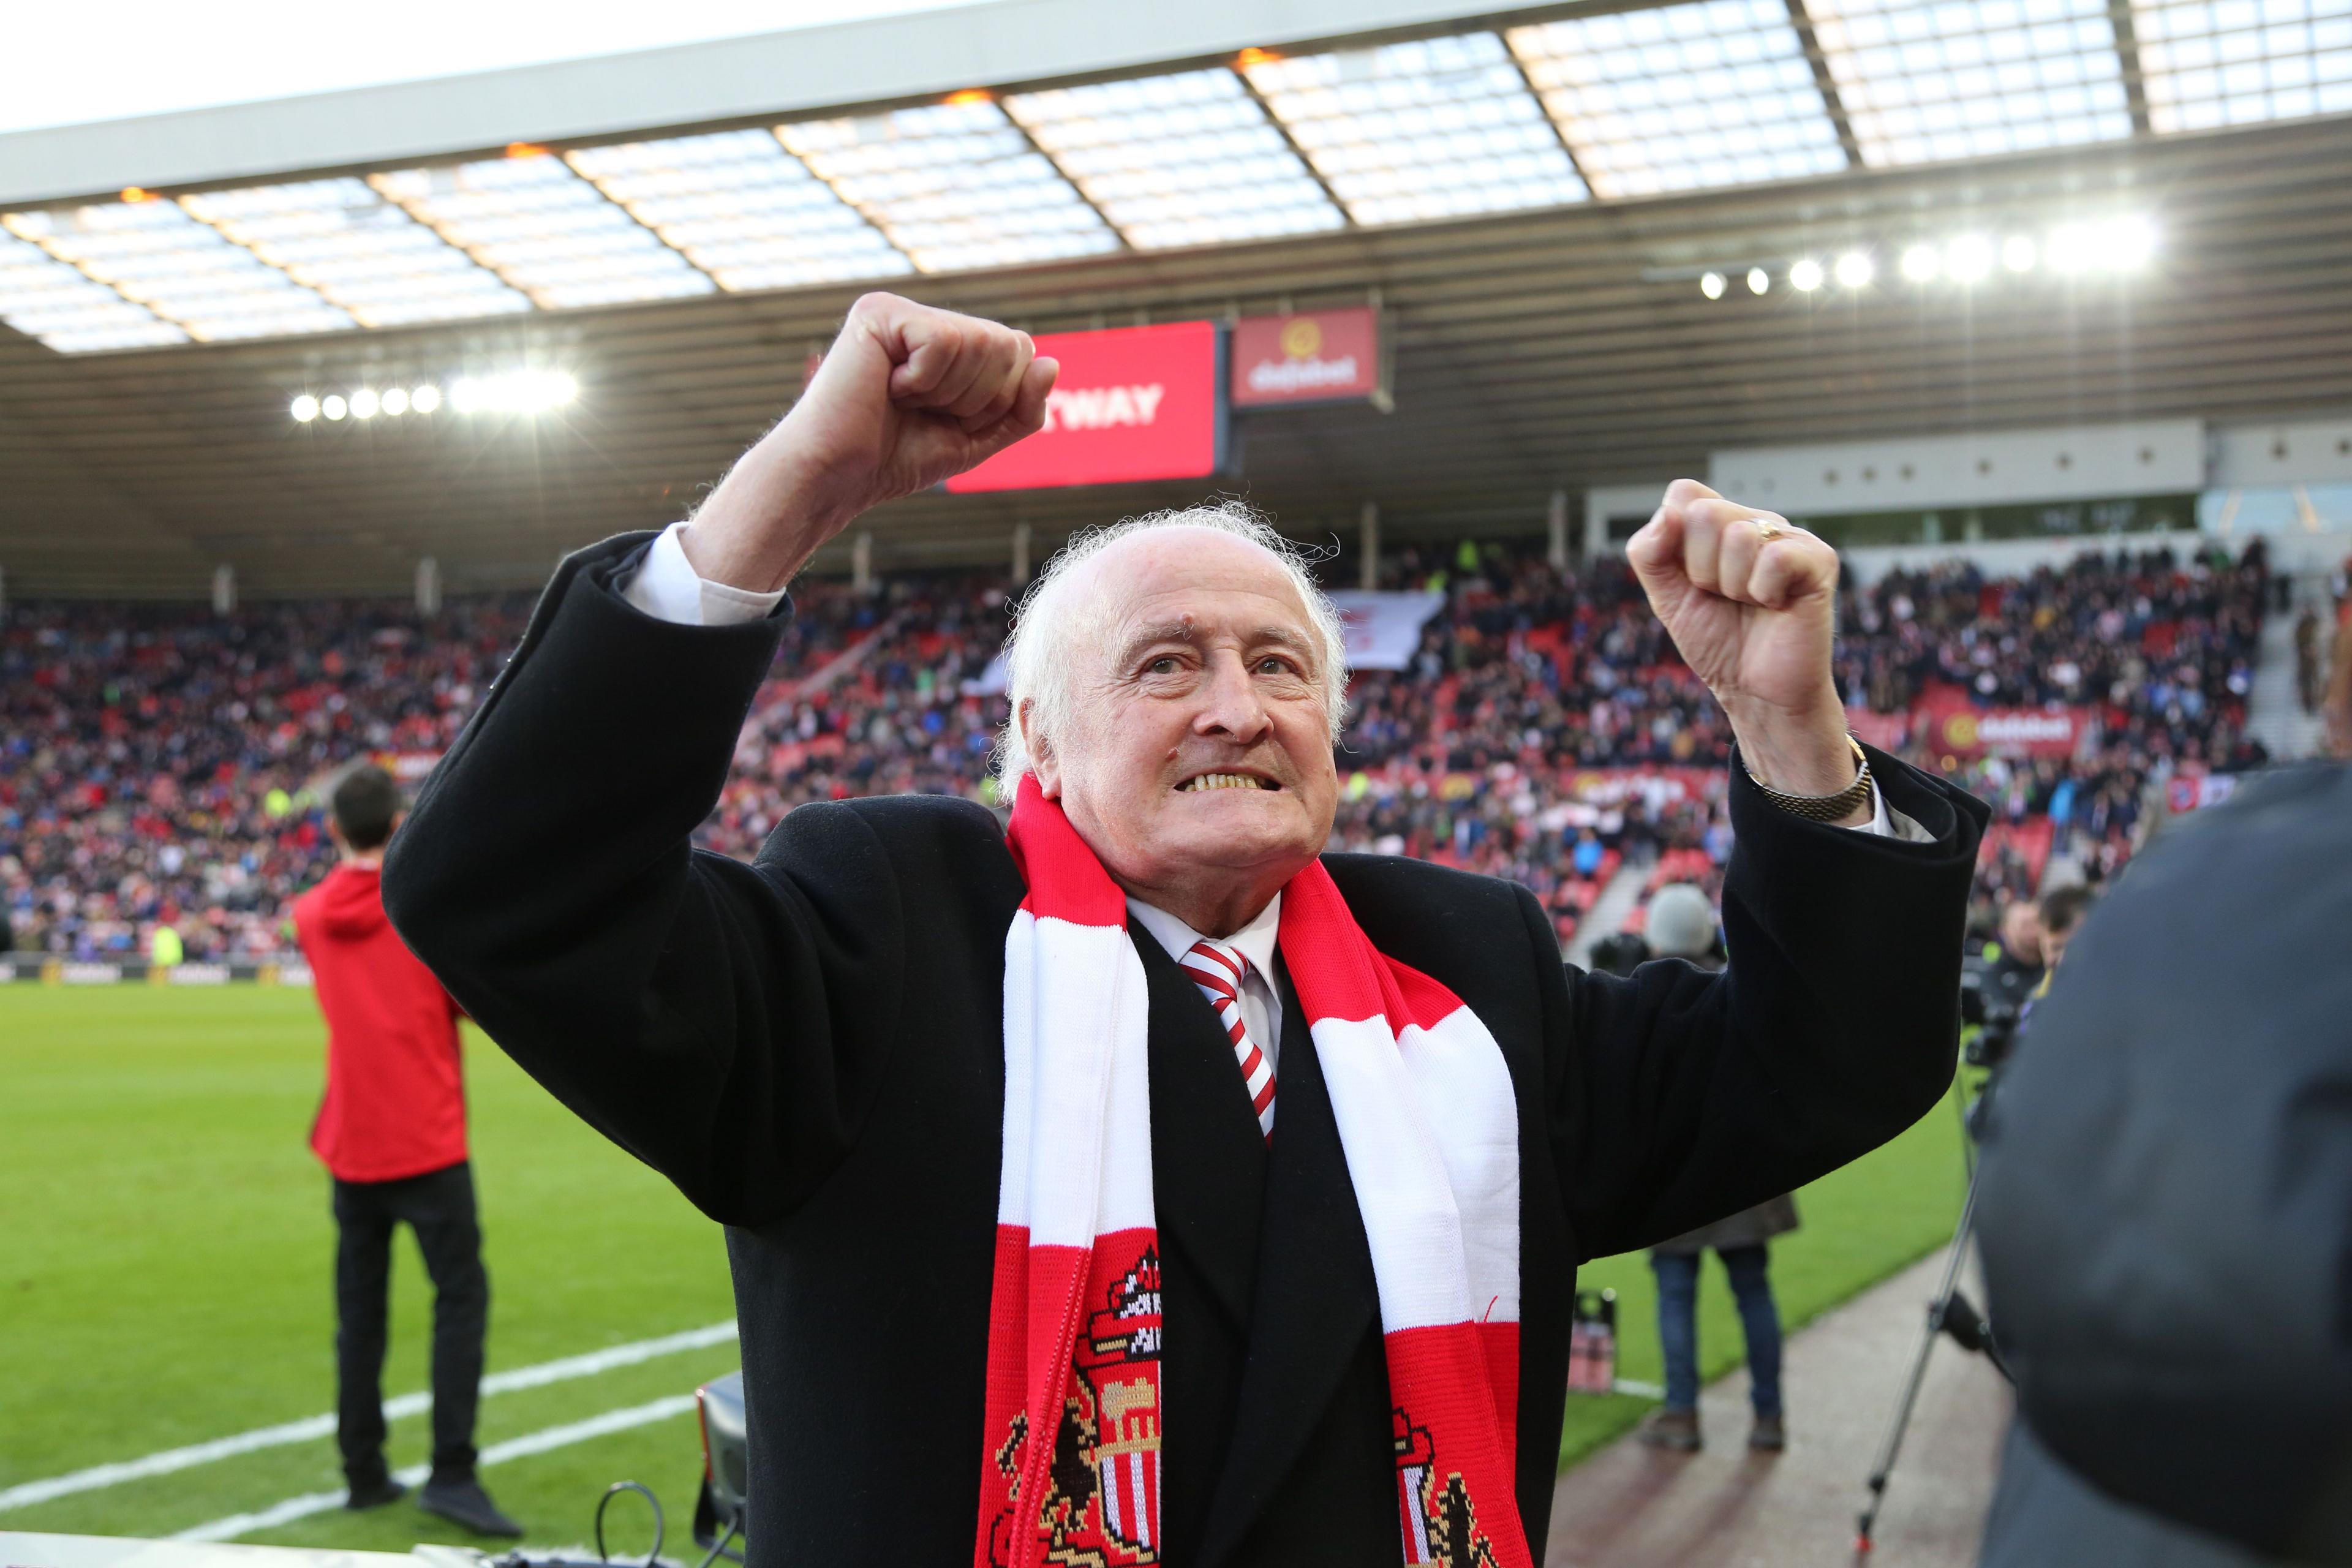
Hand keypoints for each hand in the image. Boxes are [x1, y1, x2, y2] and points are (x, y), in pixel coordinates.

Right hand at [682, 293, 1057, 591]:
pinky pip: (943, 342)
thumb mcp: (979, 439)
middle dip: (980, 396)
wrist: (840, 477)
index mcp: (950, 342)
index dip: (1001, 399)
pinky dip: (924, 382)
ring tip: (904, 401)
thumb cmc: (900, 459)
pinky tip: (888, 388)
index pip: (1020, 351)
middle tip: (926, 411)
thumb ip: (1022, 407)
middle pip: (1008, 343)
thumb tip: (1051, 362)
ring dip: (950, 392)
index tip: (951, 418)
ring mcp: (902, 312)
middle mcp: (927, 319)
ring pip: (980, 341)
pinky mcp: (878, 313)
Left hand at [1628, 479, 1860, 806]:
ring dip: (1733, 586)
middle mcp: (1756, 522)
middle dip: (1702, 570)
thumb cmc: (1716, 641)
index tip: (1692, 581)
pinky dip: (1763, 593)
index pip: (1684, 495)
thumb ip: (1650, 552)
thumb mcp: (1666, 596)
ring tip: (1750, 604)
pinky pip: (1775, 558)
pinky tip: (1776, 606)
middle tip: (1724, 597)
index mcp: (1721, 523)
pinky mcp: (1818, 560)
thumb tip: (1667, 512)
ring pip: (1738, 536)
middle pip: (1706, 514)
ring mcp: (1789, 537)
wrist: (1754, 691)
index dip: (1675, 544)